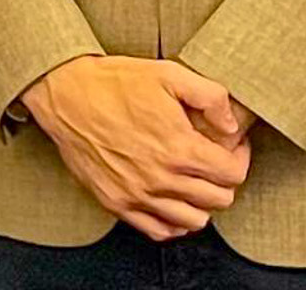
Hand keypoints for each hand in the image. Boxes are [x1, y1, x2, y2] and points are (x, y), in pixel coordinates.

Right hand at [21, 56, 251, 241]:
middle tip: (214, 160)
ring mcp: (138, 194)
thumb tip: (232, 126)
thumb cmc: (114, 82)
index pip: (232, 174)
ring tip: (193, 180)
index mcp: (179, 147)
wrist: (65, 93)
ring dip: (201, 202)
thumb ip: (211, 97)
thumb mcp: (169, 74)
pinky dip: (173, 223)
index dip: (240, 157)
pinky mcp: (116, 202)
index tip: (232, 146)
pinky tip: (171, 201)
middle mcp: (161, 178)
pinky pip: (159, 231)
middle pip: (219, 199)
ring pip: (193, 221)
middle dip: (224, 179)